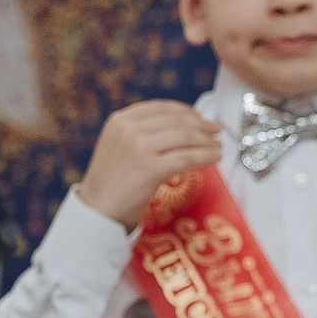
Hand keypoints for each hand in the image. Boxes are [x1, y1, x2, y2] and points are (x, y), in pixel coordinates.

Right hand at [75, 101, 222, 230]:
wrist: (97, 210)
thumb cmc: (112, 182)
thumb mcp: (118, 145)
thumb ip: (140, 132)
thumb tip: (180, 125)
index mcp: (120, 120)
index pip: (160, 107)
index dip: (185, 111)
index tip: (199, 117)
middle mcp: (128, 129)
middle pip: (176, 121)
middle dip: (201, 124)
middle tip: (216, 130)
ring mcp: (139, 147)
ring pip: (184, 137)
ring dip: (206, 141)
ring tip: (218, 145)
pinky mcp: (150, 168)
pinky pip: (186, 157)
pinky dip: (205, 156)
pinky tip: (215, 157)